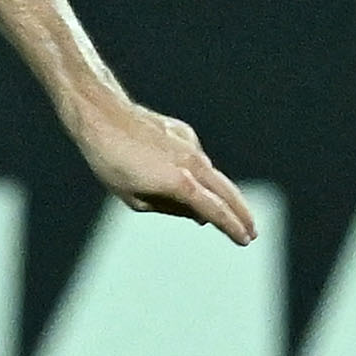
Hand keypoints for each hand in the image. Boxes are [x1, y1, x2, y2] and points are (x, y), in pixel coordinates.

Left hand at [70, 96, 257, 243]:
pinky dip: (198, 174)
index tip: (245, 240)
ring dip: (221, 195)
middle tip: (252, 231)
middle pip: (227, 192)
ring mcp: (190, 144)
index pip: (215, 211)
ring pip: (213, 174)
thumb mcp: (135, 199)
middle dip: (242, 213)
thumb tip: (197, 215)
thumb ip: (170, 208)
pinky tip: (186, 181)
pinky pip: (196, 159)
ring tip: (224, 214)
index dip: (232, 227)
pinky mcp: (184, 132)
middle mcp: (192, 162)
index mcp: (180, 183)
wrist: (103, 116)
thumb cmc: (112, 162)